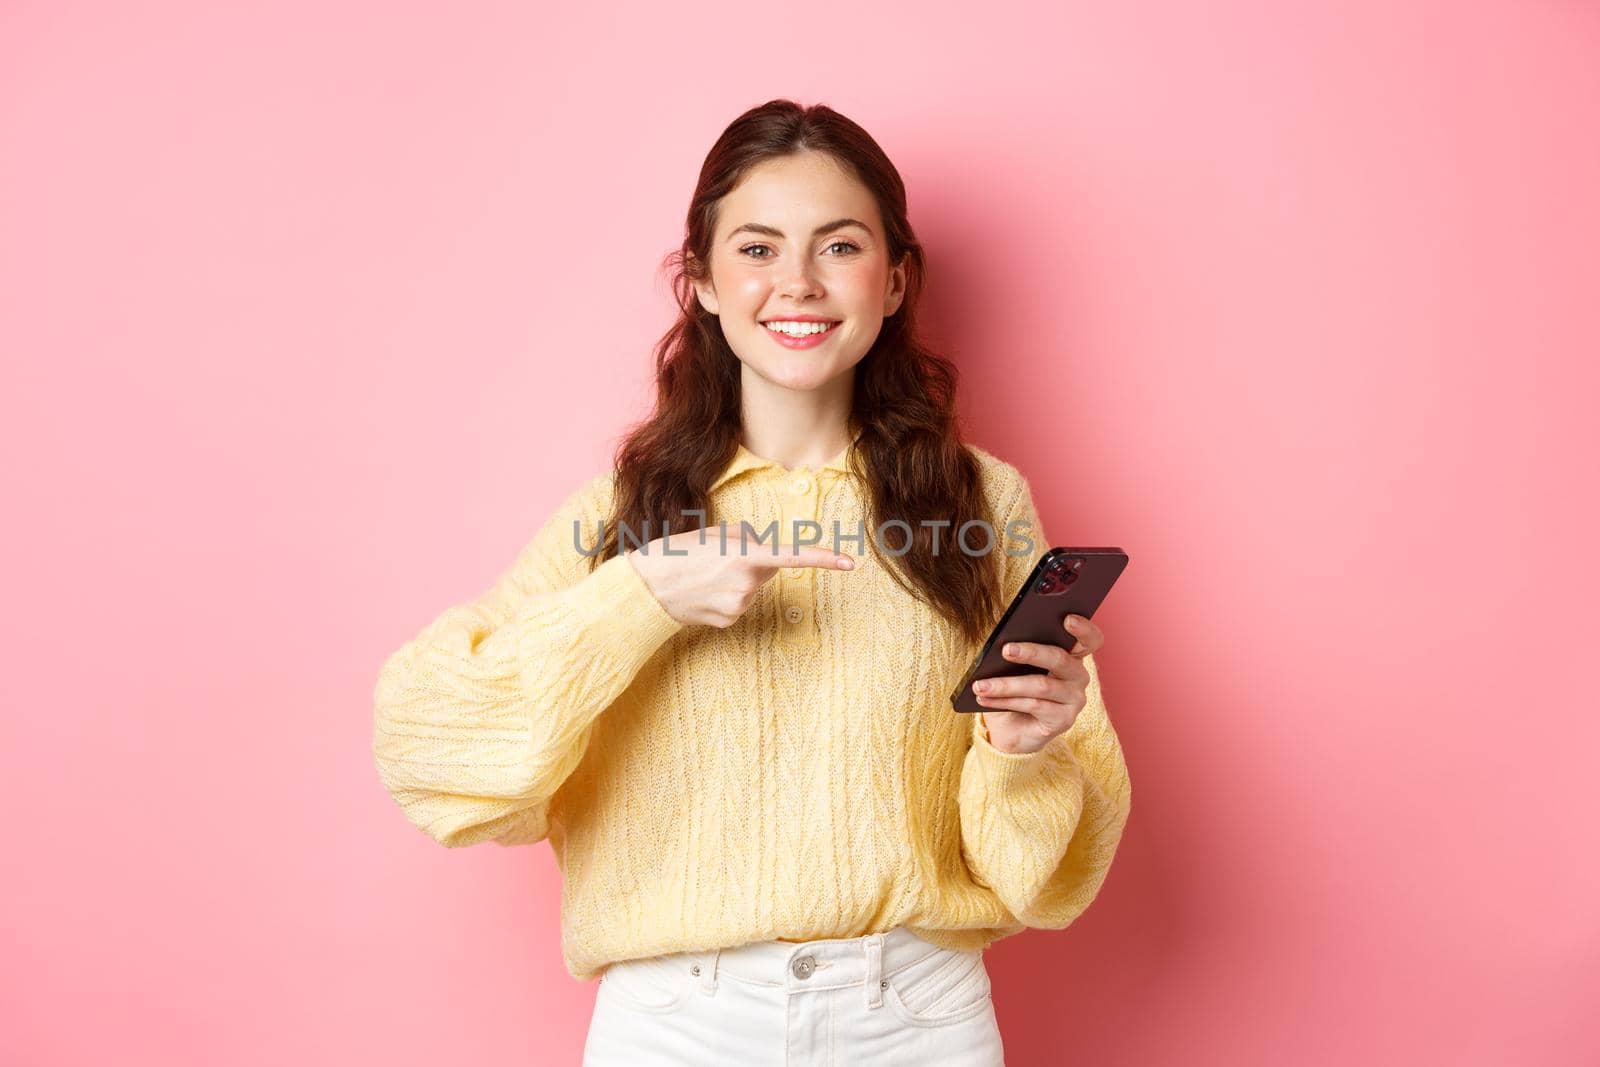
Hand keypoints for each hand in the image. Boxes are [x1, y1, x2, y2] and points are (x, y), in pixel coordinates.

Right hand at [626, 519, 853, 627]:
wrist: (646, 588)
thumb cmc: (678, 552)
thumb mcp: (714, 532)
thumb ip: (746, 537)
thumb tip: (762, 551)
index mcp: (745, 555)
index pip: (793, 556)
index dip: (823, 558)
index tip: (850, 562)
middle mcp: (747, 584)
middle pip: (766, 569)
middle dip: (751, 561)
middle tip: (717, 558)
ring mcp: (739, 606)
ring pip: (752, 588)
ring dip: (736, 579)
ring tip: (705, 575)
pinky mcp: (730, 621)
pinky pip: (739, 603)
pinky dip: (726, 596)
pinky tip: (704, 593)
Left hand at [974, 613, 1103, 754]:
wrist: (1011, 728)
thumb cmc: (1015, 688)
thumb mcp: (1015, 666)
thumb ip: (1020, 651)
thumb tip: (1006, 642)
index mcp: (1071, 655)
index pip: (1089, 639)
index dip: (1083, 628)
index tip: (1067, 619)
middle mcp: (1079, 676)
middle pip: (1059, 659)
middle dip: (1030, 652)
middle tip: (1005, 650)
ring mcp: (1074, 699)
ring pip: (1041, 686)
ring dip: (1006, 684)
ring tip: (980, 685)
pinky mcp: (1064, 720)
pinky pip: (1033, 706)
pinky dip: (1005, 701)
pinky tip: (984, 698)